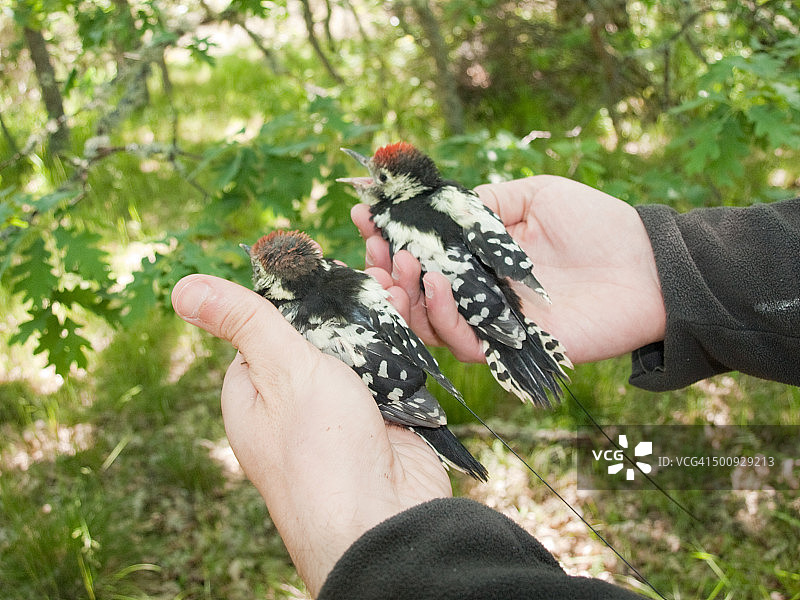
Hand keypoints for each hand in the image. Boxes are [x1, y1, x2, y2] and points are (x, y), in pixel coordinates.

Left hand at [171, 275, 450, 595]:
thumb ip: (244, 321)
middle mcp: (293, 403)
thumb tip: (182, 288)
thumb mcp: (280, 370)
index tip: (329, 265)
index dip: (300, 294)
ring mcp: (340, 413)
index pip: (267, 326)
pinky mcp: (380, 421)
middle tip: (382, 271)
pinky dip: (402, 348)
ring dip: (381, 320)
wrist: (383, 522)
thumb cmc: (321, 449)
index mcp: (253, 391)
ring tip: (404, 282)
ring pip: (359, 351)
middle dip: (350, 304)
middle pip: (320, 335)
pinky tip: (415, 317)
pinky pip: (389, 374)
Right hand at [352, 175, 665, 364]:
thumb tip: (435, 205)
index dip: (391, 236)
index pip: (424, 252)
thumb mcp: (534, 195)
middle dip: (387, 269)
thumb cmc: (596, 225)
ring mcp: (492, 323)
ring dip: (406, 294)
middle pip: (416, 291)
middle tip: (374, 248)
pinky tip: (437, 283)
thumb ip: (484, 203)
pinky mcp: (510, 349)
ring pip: (429, 321)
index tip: (364, 216)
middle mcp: (479, 293)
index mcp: (480, 258)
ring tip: (400, 263)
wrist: (648, 266)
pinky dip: (442, 317)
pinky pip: (463, 342)